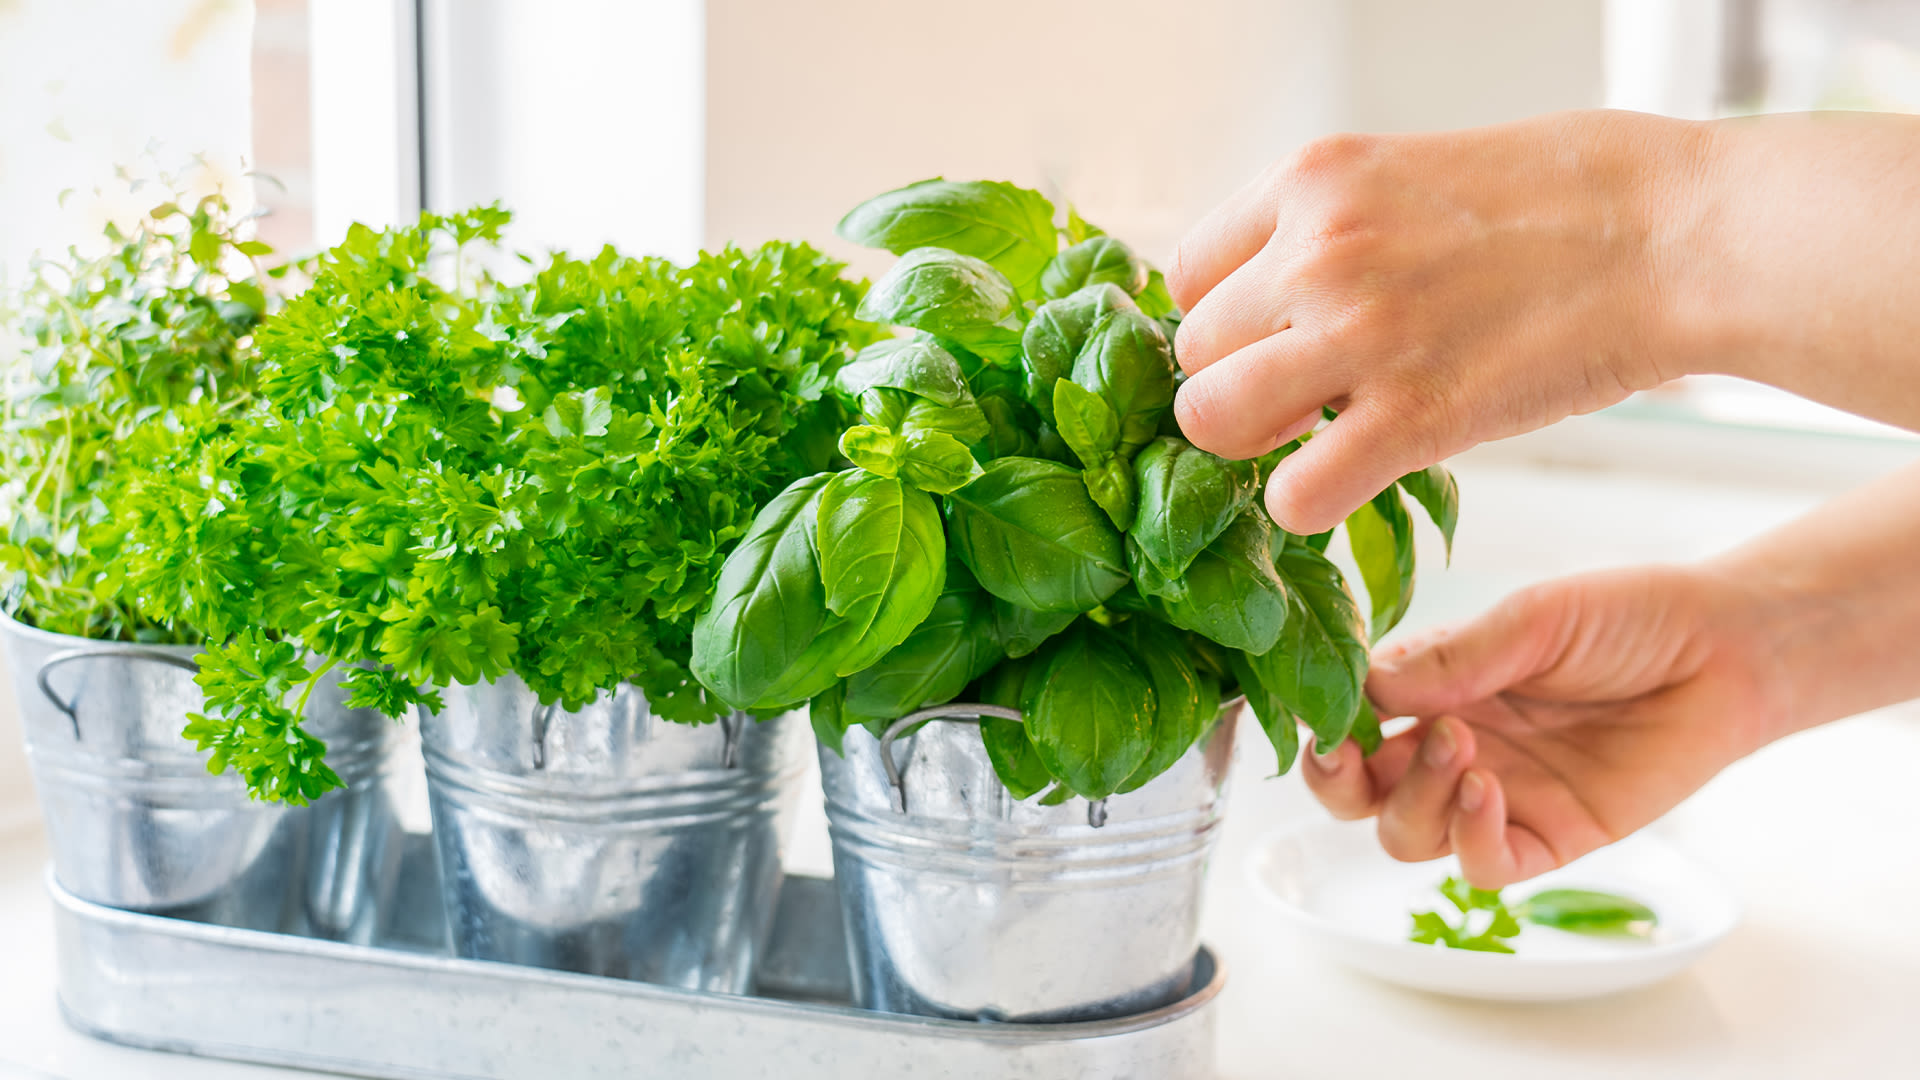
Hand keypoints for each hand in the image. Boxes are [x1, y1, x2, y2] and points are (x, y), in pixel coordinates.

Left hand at [1166, 110, 1709, 534]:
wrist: (1674, 234)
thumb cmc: (1564, 199)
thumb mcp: (1411, 171)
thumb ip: (1330, 228)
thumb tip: (1271, 296)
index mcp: (1311, 180)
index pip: (1187, 275)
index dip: (1223, 323)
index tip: (1268, 343)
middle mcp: (1315, 252)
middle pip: (1192, 355)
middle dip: (1235, 385)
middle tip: (1300, 399)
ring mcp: (1357, 334)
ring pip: (1210, 421)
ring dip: (1251, 446)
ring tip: (1313, 439)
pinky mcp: (1412, 417)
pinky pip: (1293, 493)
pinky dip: (1307, 504)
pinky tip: (1352, 481)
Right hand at [1300, 565, 1791, 888]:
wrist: (1726, 651)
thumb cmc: (1627, 618)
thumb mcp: (1532, 619)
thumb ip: (1452, 656)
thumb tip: (1366, 684)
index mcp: (1434, 687)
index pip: (1349, 718)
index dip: (1324, 721)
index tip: (1322, 709)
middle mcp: (1452, 745)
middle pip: (1358, 793)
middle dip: (1337, 780)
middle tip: (1350, 750)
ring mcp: (1499, 796)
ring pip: (1407, 834)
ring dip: (1413, 798)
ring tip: (1458, 746)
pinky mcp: (1551, 837)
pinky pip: (1482, 866)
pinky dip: (1467, 838)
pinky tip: (1486, 791)